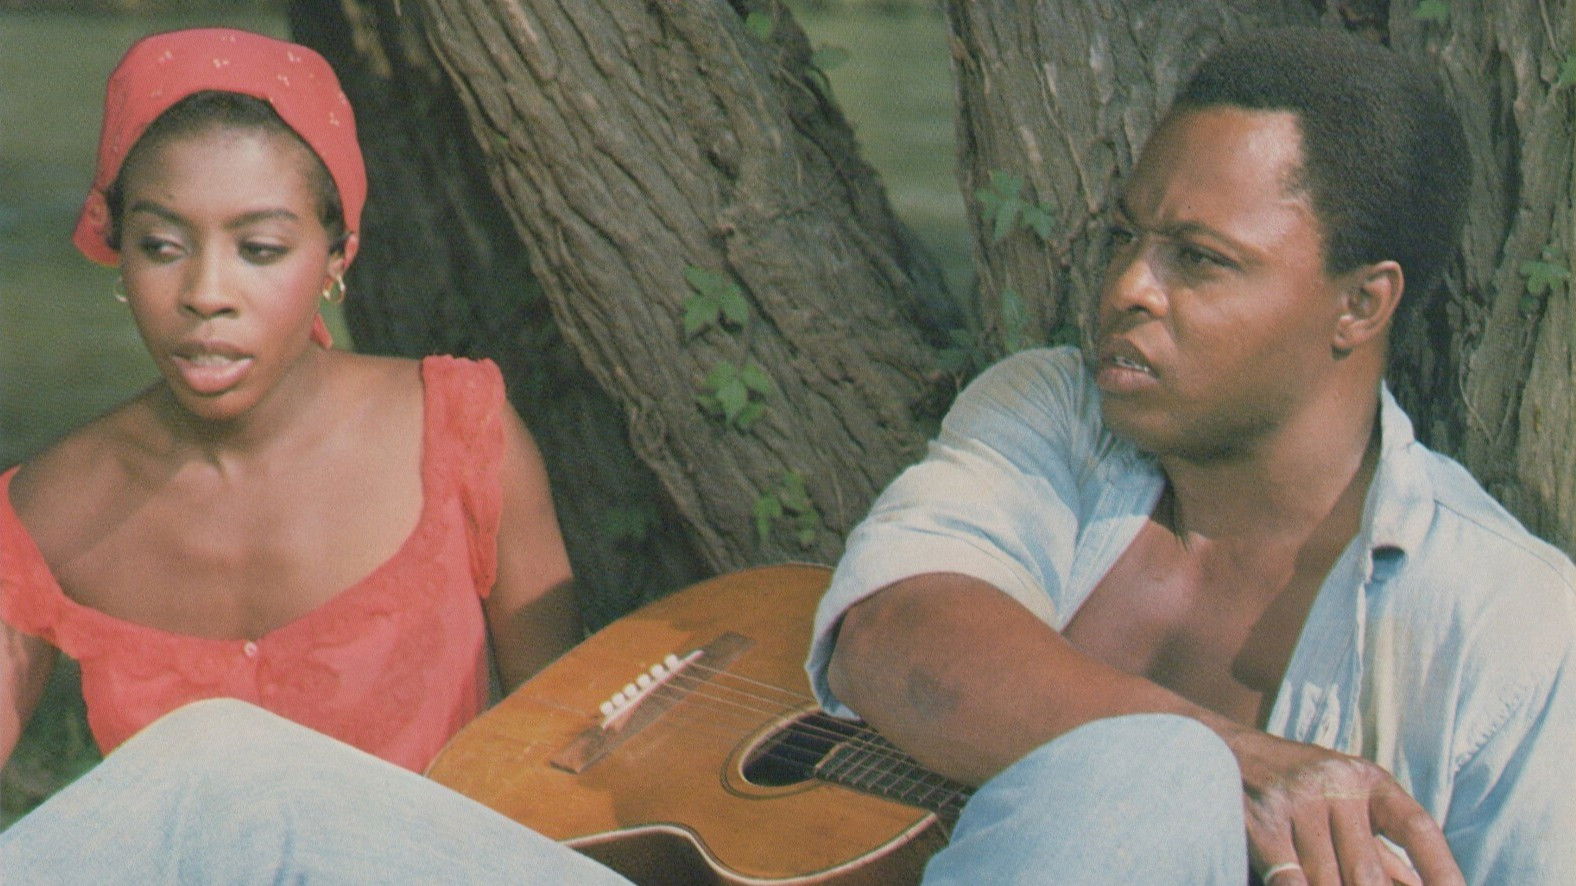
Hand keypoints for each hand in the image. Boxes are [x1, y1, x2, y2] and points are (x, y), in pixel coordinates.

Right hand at [1228, 730, 1463, 885]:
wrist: (1219, 747)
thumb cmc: (1294, 783)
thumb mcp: (1343, 799)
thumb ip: (1379, 845)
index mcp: (1367, 779)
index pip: (1417, 828)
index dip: (1442, 869)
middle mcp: (1335, 785)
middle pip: (1367, 873)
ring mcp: (1296, 802)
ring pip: (1327, 883)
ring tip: (1323, 879)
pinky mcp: (1260, 821)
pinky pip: (1291, 880)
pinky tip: (1295, 881)